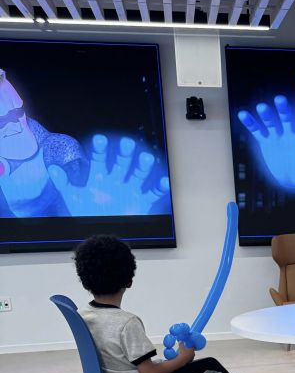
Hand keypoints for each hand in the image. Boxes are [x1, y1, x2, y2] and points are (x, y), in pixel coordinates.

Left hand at [48, 135, 168, 215]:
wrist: (99, 233)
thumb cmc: (85, 214)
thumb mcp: (72, 197)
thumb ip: (63, 183)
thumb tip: (53, 168)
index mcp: (99, 177)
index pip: (99, 159)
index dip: (100, 150)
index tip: (100, 139)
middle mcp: (115, 180)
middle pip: (121, 163)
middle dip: (125, 154)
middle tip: (127, 143)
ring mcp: (129, 189)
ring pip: (138, 174)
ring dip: (143, 166)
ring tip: (146, 158)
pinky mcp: (141, 201)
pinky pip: (152, 193)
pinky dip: (159, 188)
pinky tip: (163, 182)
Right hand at [237, 96, 294, 188]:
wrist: (292, 179)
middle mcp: (290, 133)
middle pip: (287, 118)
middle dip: (283, 109)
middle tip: (280, 99)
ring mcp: (278, 136)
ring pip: (271, 123)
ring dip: (266, 115)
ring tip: (261, 106)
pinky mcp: (266, 142)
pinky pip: (257, 131)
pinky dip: (251, 123)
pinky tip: (243, 114)